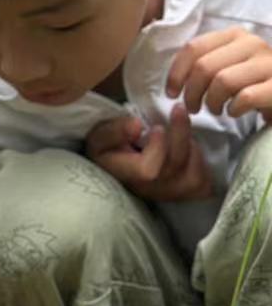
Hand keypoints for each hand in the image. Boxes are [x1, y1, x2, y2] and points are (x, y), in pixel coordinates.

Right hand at [85, 106, 211, 202]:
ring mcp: (167, 194)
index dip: (157, 148)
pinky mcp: (181, 194)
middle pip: (175, 169)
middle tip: (178, 110)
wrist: (115, 167)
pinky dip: (204, 166)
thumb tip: (137, 125)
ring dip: (194, 150)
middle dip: (181, 135)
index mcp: (126, 173)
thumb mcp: (100, 136)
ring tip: (185, 134)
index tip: (155, 127)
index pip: (148, 171)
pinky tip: (192, 150)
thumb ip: (115, 130)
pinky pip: (203, 186)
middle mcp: (148, 189)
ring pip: (193, 179)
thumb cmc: (108, 149)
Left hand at [166, 27, 271, 121]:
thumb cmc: (253, 82)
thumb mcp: (230, 64)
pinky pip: (246, 97)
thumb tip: (175, 79)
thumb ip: (207, 62)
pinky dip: (233, 109)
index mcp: (235, 35)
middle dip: (191, 92)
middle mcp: (253, 43)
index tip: (171, 93)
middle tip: (193, 107)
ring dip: (211, 102)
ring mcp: (269, 63)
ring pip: (223, 81)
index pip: (194, 47)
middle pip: (204, 66)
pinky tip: (234, 112)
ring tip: (215, 110)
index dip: (176, 72)